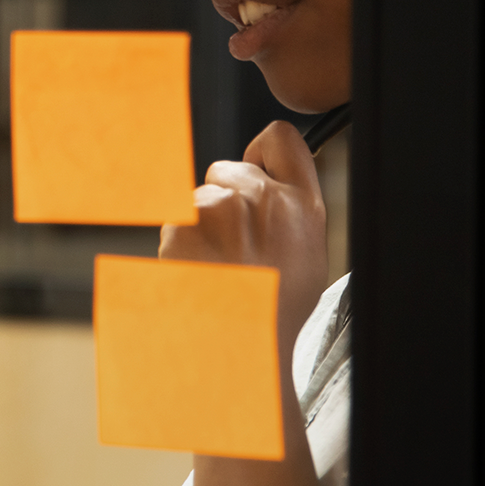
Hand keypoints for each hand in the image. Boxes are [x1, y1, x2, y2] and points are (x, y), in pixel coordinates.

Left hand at [158, 120, 328, 371]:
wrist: (241, 348)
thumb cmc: (274, 309)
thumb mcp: (307, 253)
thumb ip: (290, 207)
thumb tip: (268, 177)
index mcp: (302, 205)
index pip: (280, 137)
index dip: (261, 152)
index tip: (256, 171)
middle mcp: (263, 199)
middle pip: (227, 169)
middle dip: (224, 198)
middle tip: (236, 245)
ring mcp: (220, 210)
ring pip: (198, 198)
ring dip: (201, 225)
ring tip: (220, 266)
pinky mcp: (184, 226)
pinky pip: (177, 221)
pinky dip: (182, 243)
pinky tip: (201, 272)